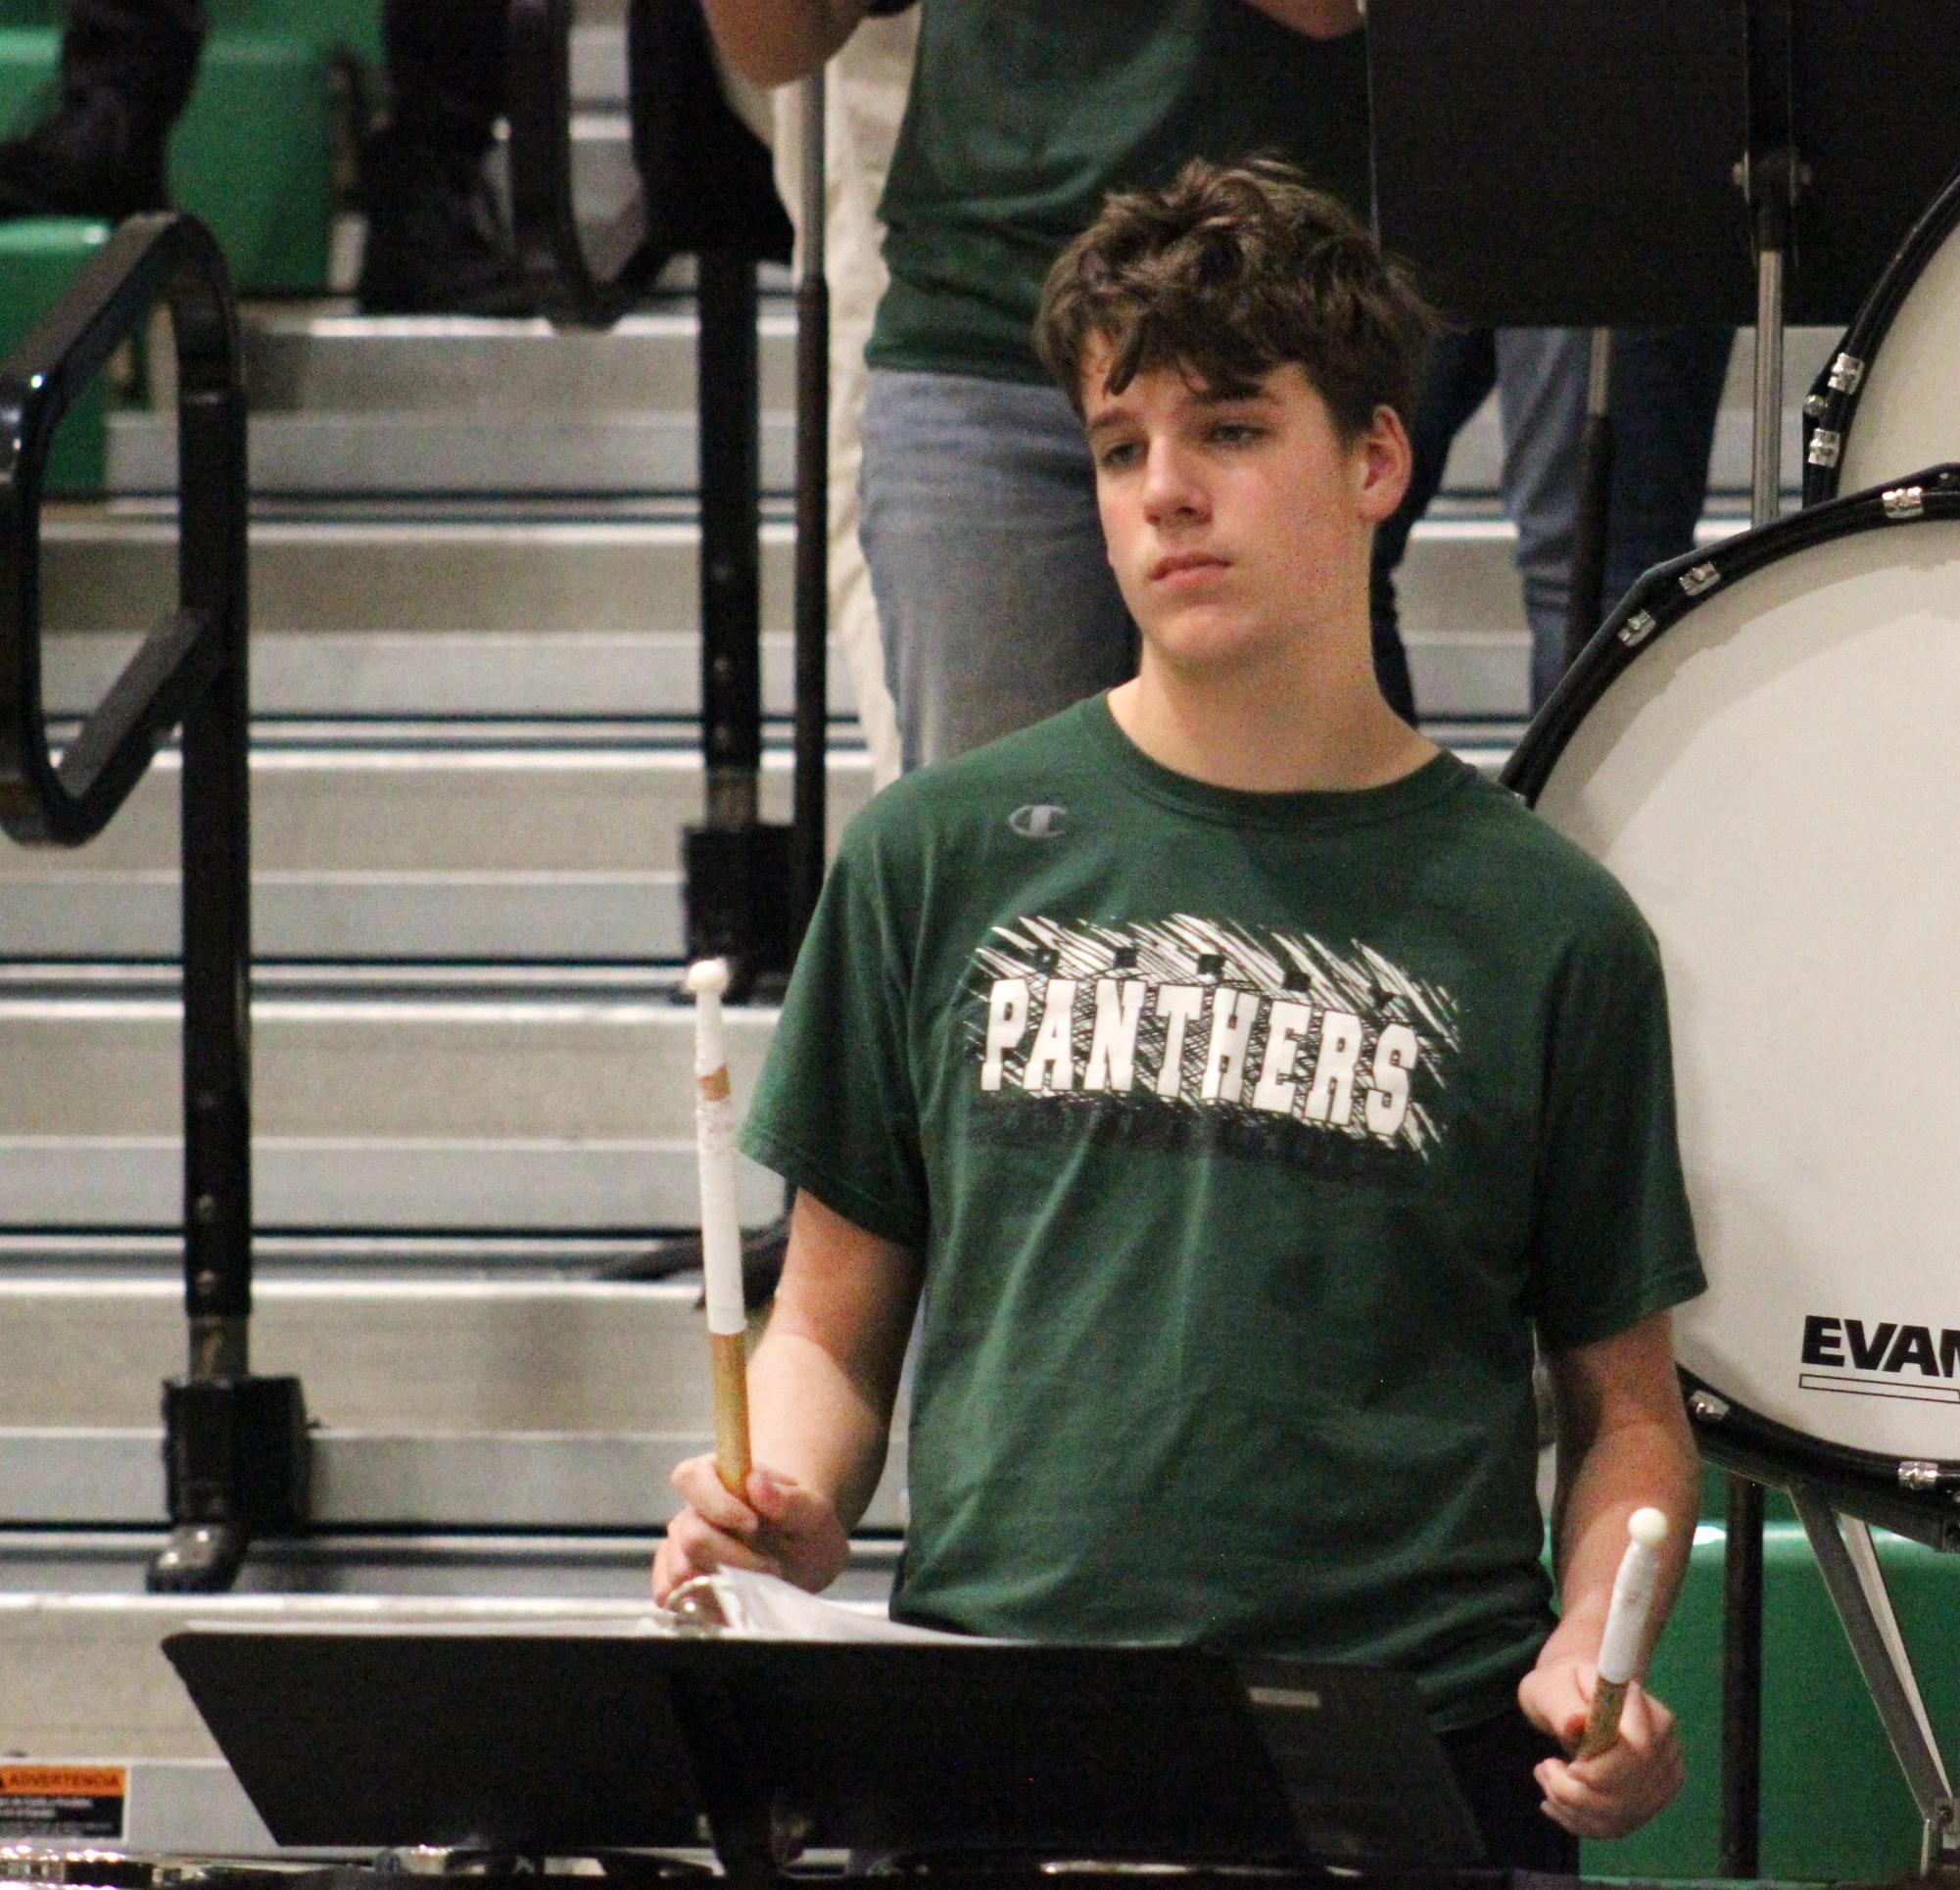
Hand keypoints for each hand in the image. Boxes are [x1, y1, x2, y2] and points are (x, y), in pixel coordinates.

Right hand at [651, 1455, 850, 1604]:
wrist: (801, 1557)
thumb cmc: (803, 1527)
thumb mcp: (813, 1512)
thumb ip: (789, 1499)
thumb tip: (755, 1482)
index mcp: (718, 1475)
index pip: (691, 1477)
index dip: (718, 1503)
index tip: (753, 1524)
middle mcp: (692, 1509)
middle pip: (691, 1535)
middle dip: (734, 1557)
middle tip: (770, 1565)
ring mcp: (680, 1546)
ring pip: (681, 1570)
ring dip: (723, 1584)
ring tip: (756, 1582)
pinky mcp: (676, 1580)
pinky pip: (668, 1593)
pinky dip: (699, 1602)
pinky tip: (729, 1598)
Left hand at [1518, 1661, 1682, 1839]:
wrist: (1573, 1703)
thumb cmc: (1563, 1689)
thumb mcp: (1552, 1687)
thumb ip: (1564, 1706)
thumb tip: (1576, 1723)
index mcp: (1653, 1714)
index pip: (1639, 1752)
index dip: (1601, 1768)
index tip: (1568, 1765)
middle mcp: (1667, 1752)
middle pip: (1629, 1791)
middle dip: (1578, 1791)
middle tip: (1544, 1769)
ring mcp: (1660, 1783)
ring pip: (1618, 1816)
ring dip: (1571, 1805)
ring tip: (1546, 1777)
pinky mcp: (1646, 1806)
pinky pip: (1611, 1828)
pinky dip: (1575, 1819)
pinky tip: (1554, 1800)